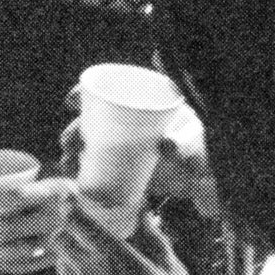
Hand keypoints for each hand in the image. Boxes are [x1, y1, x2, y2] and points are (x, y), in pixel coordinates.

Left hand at [0, 177, 71, 273]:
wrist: (102, 214)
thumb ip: (23, 176)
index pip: (16, 197)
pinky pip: (24, 266)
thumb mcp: (50, 172)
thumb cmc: (63, 185)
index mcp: (56, 191)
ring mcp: (58, 242)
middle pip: (8, 228)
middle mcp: (58, 219)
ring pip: (12, 252)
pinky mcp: (56, 257)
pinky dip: (0, 264)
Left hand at [45, 188, 214, 274]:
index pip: (77, 220)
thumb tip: (144, 214)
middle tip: (82, 231)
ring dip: (71, 256)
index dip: (68, 203)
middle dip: (65, 231)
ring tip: (95, 260)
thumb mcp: (172, 270)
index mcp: (113, 255)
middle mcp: (89, 271)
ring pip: (61, 264)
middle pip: (57, 239)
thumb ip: (154, 238)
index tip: (68, 194)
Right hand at [59, 87, 217, 218]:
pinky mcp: (122, 165)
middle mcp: (131, 121)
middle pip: (95, 118)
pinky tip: (73, 175)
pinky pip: (96, 164)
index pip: (114, 91)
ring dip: (74, 149)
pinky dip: (82, 168)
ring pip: (92, 141)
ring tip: (69, 161)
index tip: (73, 101)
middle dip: (76, 128)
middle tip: (71, 142)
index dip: (88, 92)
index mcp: (147, 105)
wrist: (206, 184)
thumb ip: (186, 145)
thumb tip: (165, 144)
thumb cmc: (206, 156)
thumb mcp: (197, 145)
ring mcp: (125, 144)